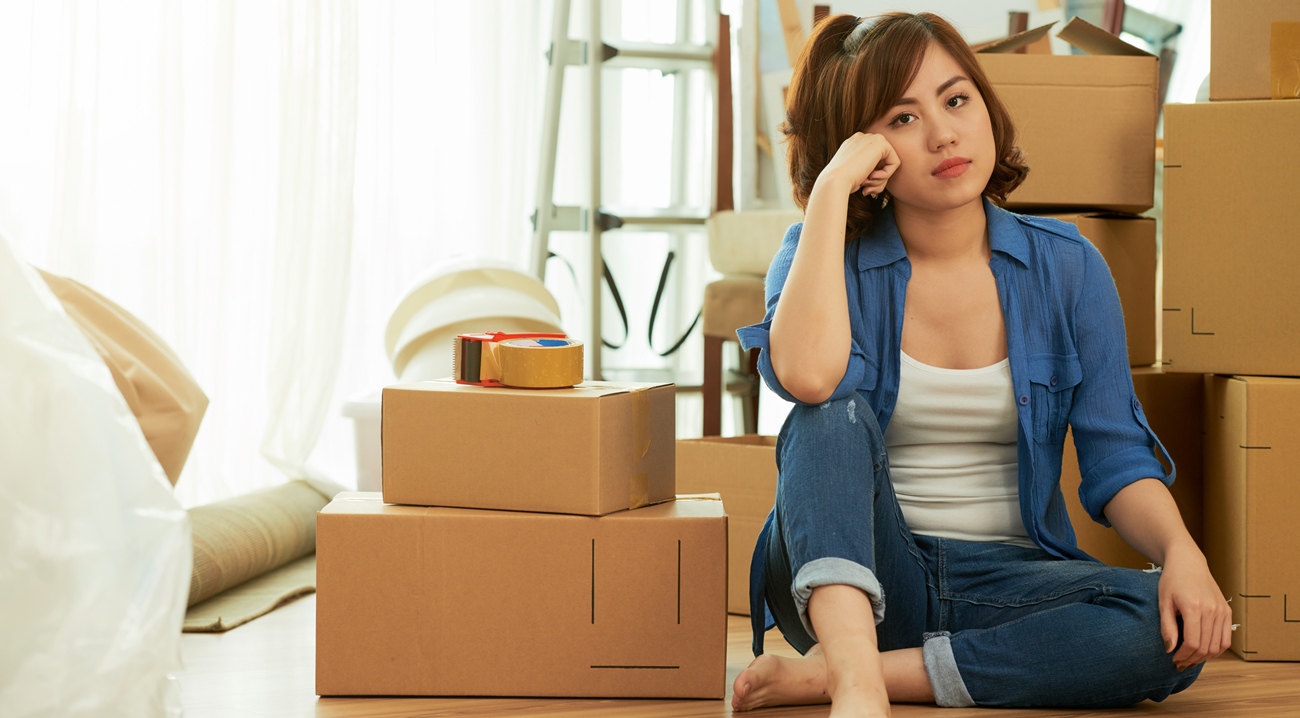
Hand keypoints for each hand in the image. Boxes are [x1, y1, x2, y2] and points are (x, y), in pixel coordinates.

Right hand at [817, 132, 900, 198]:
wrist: (835, 181)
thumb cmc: (841, 183)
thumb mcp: (855, 174)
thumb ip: (867, 171)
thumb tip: (879, 174)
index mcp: (854, 144)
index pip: (874, 162)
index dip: (872, 177)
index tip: (863, 187)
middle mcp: (862, 138)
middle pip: (882, 162)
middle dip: (878, 179)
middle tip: (867, 189)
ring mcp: (871, 138)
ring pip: (889, 162)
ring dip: (881, 179)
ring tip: (868, 184)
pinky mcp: (880, 142)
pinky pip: (895, 162)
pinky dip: (886, 175)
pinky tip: (872, 177)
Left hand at [1158, 544, 1232, 670]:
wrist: (1189, 563)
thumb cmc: (1172, 580)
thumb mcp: (1163, 602)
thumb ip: (1167, 626)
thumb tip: (1170, 649)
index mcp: (1193, 607)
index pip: (1192, 642)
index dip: (1183, 656)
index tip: (1174, 659)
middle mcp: (1211, 610)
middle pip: (1205, 647)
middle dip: (1192, 659)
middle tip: (1180, 663)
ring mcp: (1222, 611)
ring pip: (1218, 646)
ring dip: (1204, 657)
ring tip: (1191, 659)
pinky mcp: (1227, 611)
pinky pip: (1226, 638)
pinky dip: (1216, 649)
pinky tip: (1204, 652)